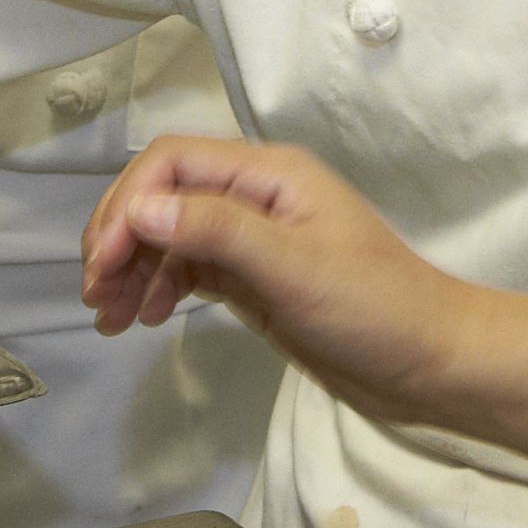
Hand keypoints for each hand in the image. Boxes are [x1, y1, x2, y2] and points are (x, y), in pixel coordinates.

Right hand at [80, 137, 464, 428]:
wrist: (432, 366)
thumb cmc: (376, 310)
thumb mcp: (293, 267)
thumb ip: (216, 232)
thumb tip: (141, 209)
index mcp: (271, 175)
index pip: (174, 162)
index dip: (129, 204)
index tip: (105, 261)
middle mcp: (259, 198)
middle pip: (166, 195)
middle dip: (122, 236)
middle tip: (95, 292)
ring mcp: (257, 240)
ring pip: (172, 236)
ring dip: (133, 268)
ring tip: (107, 317)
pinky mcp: (257, 281)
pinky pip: (191, 270)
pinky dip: (158, 288)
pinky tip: (142, 318)